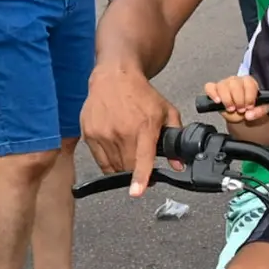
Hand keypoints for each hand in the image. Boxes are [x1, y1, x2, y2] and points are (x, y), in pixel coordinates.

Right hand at [81, 63, 183, 196]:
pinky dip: (109, 161)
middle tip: (142, 163)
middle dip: (136, 171)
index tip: (137, 192)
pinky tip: (116, 148)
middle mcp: (121, 131)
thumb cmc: (141, 94)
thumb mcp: (166, 111)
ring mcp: (103, 133)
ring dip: (123, 166)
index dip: (140, 177)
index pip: (142, 157)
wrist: (115, 77)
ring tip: (128, 148)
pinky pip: (99, 160)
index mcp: (144, 126)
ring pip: (113, 166)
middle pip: (128, 167)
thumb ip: (175, 135)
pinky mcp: (89, 134)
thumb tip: (179, 163)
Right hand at [204, 75, 268, 124]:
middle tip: (241, 109)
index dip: (249, 96)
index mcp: (249, 82)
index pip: (249, 83)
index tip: (249, 106)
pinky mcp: (214, 90)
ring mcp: (224, 84)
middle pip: (235, 84)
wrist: (242, 114)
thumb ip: (259, 111)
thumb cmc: (250, 108)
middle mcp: (236, 80)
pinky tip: (218, 101)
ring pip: (222, 86)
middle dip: (238, 100)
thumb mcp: (262, 109)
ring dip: (227, 99)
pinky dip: (213, 94)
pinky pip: (209, 87)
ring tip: (231, 109)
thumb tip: (249, 115)